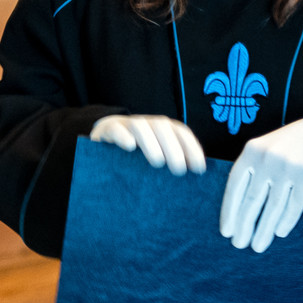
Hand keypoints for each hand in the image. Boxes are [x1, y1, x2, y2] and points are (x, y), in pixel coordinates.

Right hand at [90, 115, 205, 175]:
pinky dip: (123, 136)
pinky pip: (115, 129)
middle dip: (174, 148)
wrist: (102, 142)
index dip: (192, 147)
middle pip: (162, 126)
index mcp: (162, 129)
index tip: (199, 169)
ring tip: (158, 163)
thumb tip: (194, 178)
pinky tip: (129, 147)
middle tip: (179, 170)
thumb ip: (170, 163)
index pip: (181, 132)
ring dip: (151, 142)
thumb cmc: (134, 157)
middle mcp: (146, 123)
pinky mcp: (107, 130)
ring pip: (140, 126)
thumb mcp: (155, 157)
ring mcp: (125, 125)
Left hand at [219, 118, 302, 252]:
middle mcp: (267, 159)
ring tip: (258, 245)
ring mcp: (288, 167)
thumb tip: (237, 207)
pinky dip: (286, 221)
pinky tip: (279, 233)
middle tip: (239, 244)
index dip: (229, 211)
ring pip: (273, 206)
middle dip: (244, 225)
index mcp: (251, 152)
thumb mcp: (263, 148)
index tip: (226, 231)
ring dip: (264, 229)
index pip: (234, 187)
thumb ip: (250, 170)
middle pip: (252, 200)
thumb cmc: (287, 144)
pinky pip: (294, 204)